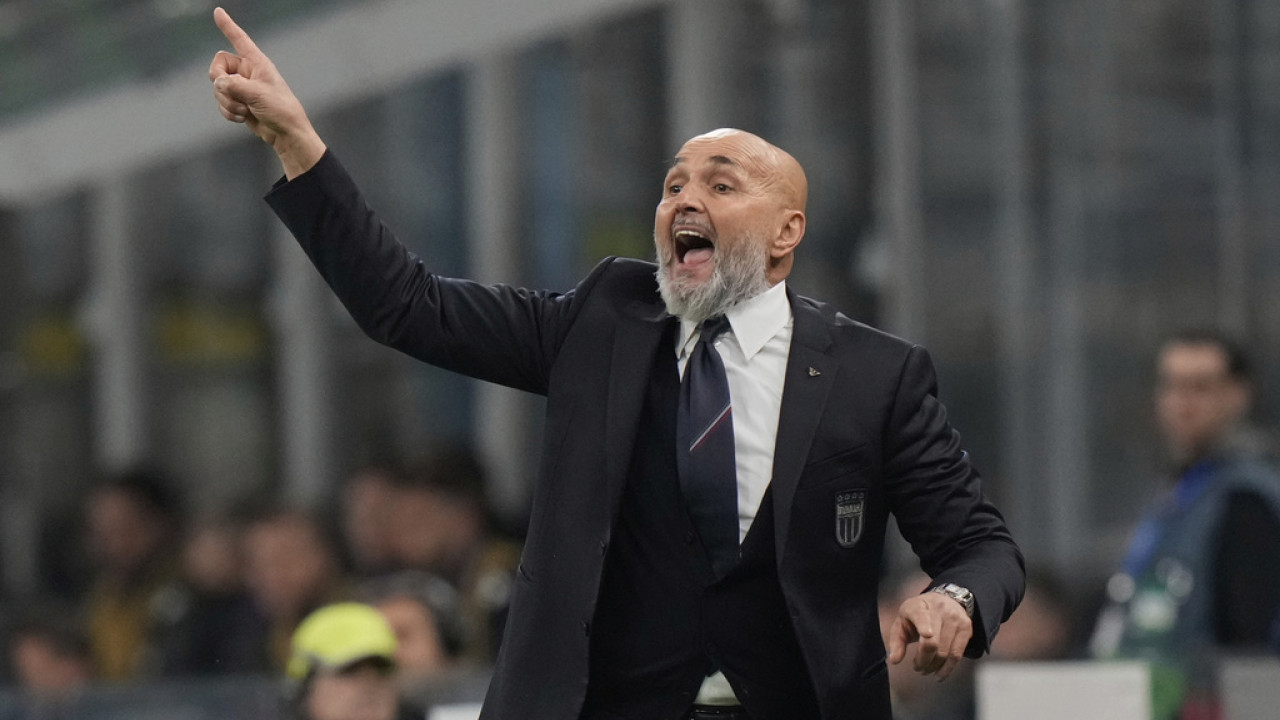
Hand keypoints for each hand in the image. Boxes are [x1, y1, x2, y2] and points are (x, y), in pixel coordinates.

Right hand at [209, 7, 324, 177]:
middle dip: (220, 82)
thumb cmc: (281, 110)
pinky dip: (228, 111)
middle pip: (218, 67)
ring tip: (244, 110)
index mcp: (257, 63)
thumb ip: (235, 86)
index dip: (228, 26)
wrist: (286, 134)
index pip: (240, 40)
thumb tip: (219, 84)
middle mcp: (247, 72)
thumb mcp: (258, 95)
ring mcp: (242, 88)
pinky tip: (242, 118)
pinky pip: (222, 103)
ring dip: (227, 102)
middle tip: (229, 91)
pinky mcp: (238, 103)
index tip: (218, 12)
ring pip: (218, 88)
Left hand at [886, 590, 972, 680]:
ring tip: (926, 670)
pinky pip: (958, 654)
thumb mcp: (902, 622)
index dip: (924, 625)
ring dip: (934, 666)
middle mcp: (940, 609)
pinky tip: (940, 673)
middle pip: (933, 642)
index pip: (921, 615)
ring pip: (946, 651)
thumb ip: (896, 641)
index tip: (927, 634)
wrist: (944, 600)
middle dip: (924, 661)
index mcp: (919, 605)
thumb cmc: (918, 615)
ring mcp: (956, 617)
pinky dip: (948, 667)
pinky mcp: (966, 627)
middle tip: (918, 668)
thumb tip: (894, 660)